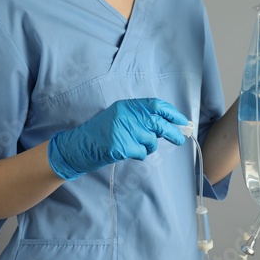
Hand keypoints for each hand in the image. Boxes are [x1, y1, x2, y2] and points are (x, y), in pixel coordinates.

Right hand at [48, 98, 187, 179]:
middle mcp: (127, 116)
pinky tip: (127, 152)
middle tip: (180, 139)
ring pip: (151, 141)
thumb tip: (165, 125)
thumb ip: (138, 118)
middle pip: (158, 123)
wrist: (78, 146)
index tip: (182, 121)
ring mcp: (124, 131)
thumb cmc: (100, 133)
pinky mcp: (121, 146)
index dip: (172, 113)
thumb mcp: (118, 118)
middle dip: (172, 132)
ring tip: (136, 146)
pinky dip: (139, 154)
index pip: (156, 105)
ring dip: (149, 147)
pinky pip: (142, 152)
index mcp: (127, 106)